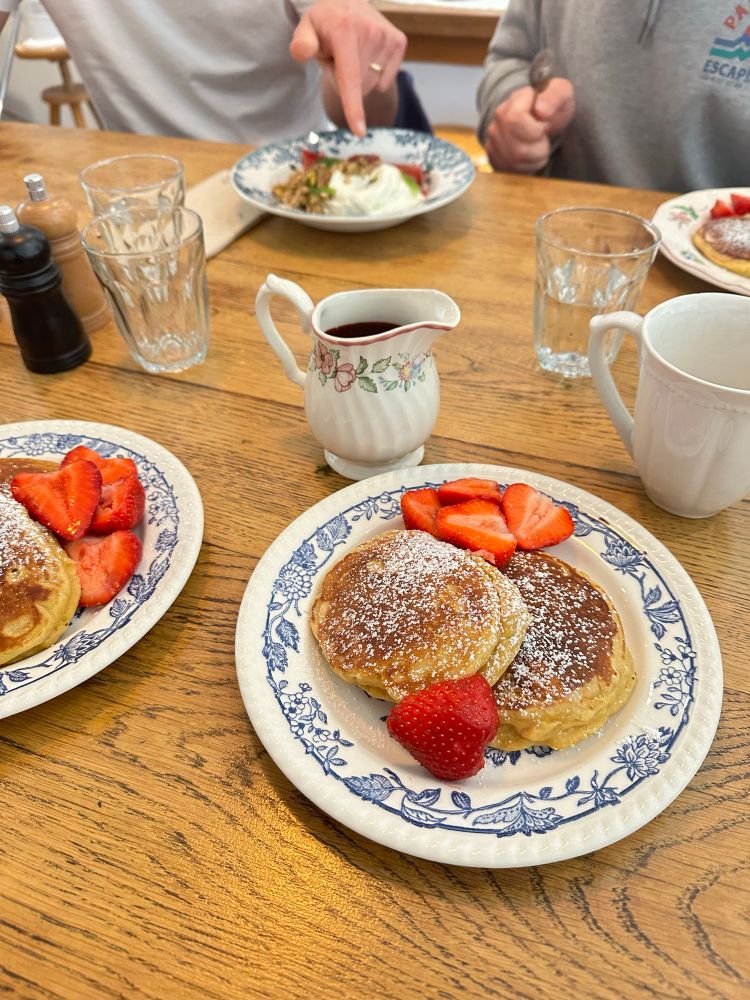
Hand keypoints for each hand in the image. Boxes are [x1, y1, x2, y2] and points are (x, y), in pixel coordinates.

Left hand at [290, 0, 406, 135]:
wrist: (347, 1)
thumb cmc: (324, 22)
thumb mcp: (306, 28)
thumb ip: (302, 43)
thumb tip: (301, 52)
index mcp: (345, 30)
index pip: (350, 78)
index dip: (354, 107)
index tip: (360, 132)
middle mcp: (371, 32)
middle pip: (359, 87)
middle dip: (346, 81)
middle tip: (338, 58)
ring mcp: (387, 37)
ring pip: (372, 85)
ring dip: (360, 78)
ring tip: (352, 54)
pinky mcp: (399, 42)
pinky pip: (385, 81)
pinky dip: (375, 75)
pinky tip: (368, 55)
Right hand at [484, 78, 574, 173]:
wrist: (542, 118)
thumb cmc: (553, 105)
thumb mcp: (561, 92)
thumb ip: (554, 96)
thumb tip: (541, 111)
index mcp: (510, 103)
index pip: (515, 121)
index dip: (537, 127)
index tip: (544, 122)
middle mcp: (497, 123)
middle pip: (518, 148)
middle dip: (539, 146)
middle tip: (544, 136)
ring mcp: (493, 142)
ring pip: (517, 161)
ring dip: (537, 156)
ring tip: (541, 144)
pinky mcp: (495, 158)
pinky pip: (513, 170)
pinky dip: (530, 166)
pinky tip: (534, 155)